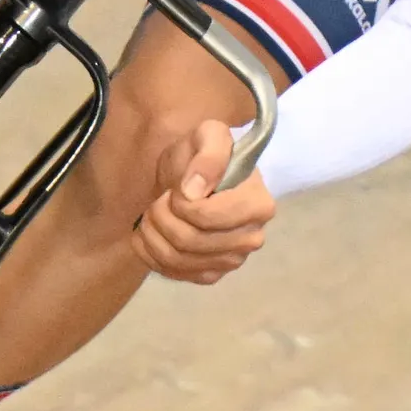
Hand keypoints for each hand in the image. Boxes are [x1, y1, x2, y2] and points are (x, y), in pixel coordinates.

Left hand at [135, 120, 272, 284]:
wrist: (191, 180)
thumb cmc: (202, 157)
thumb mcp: (207, 136)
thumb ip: (209, 154)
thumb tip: (195, 189)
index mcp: (258, 205)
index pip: (207, 217)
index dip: (180, 203)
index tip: (176, 188)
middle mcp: (251, 238)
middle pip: (190, 241)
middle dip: (162, 217)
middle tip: (160, 200)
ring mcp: (232, 260)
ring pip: (177, 259)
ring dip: (153, 233)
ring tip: (153, 213)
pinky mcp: (212, 274)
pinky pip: (174, 273)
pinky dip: (152, 252)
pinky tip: (154, 233)